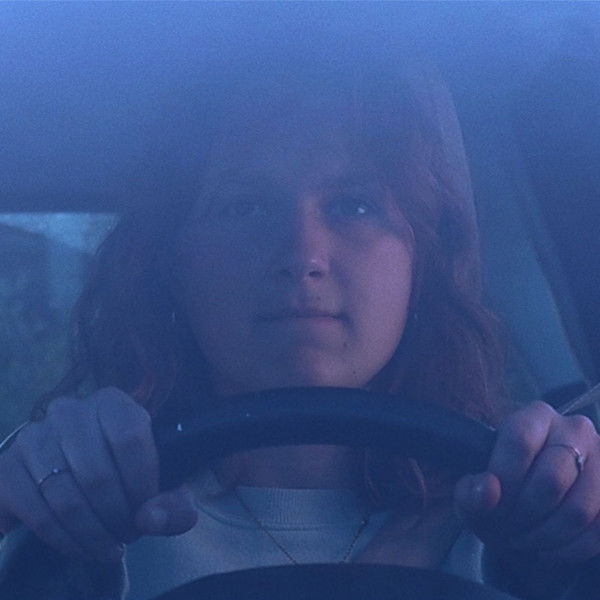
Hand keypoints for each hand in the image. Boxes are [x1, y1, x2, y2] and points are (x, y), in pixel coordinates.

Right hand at [0, 387, 196, 561]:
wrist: (74, 474)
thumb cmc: (126, 474)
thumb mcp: (161, 485)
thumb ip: (174, 503)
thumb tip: (151, 518)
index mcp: (112, 402)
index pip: (130, 438)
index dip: (142, 483)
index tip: (147, 511)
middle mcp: (70, 410)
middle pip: (97, 472)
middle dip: (117, 516)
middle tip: (128, 535)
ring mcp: (34, 436)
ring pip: (65, 496)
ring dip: (91, 533)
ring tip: (108, 546)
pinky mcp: (7, 466)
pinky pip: (36, 512)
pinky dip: (62, 538)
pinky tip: (80, 546)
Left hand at [455, 401, 599, 563]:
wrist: (531, 502)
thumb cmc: (501, 490)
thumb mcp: (475, 490)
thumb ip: (470, 491)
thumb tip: (488, 490)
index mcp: (535, 416)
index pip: (519, 443)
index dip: (503, 480)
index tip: (491, 506)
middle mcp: (575, 429)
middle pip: (551, 479)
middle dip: (524, 515)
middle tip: (507, 530)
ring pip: (579, 509)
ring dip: (546, 536)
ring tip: (523, 541)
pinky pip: (598, 529)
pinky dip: (569, 549)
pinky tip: (548, 549)